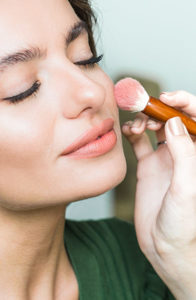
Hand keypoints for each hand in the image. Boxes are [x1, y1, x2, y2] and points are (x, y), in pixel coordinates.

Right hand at [122, 91, 195, 299]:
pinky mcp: (148, 166)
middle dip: (162, 107)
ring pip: (157, 126)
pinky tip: (129, 132)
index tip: (167, 99)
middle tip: (145, 105)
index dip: (185, 104)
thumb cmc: (182, 225)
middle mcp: (184, 153)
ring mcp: (165, 158)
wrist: (163, 246)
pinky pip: (140, 142)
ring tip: (137, 124)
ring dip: (147, 118)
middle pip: (175, 119)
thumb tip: (173, 123)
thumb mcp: (185, 188)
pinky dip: (134, 133)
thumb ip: (183, 154)